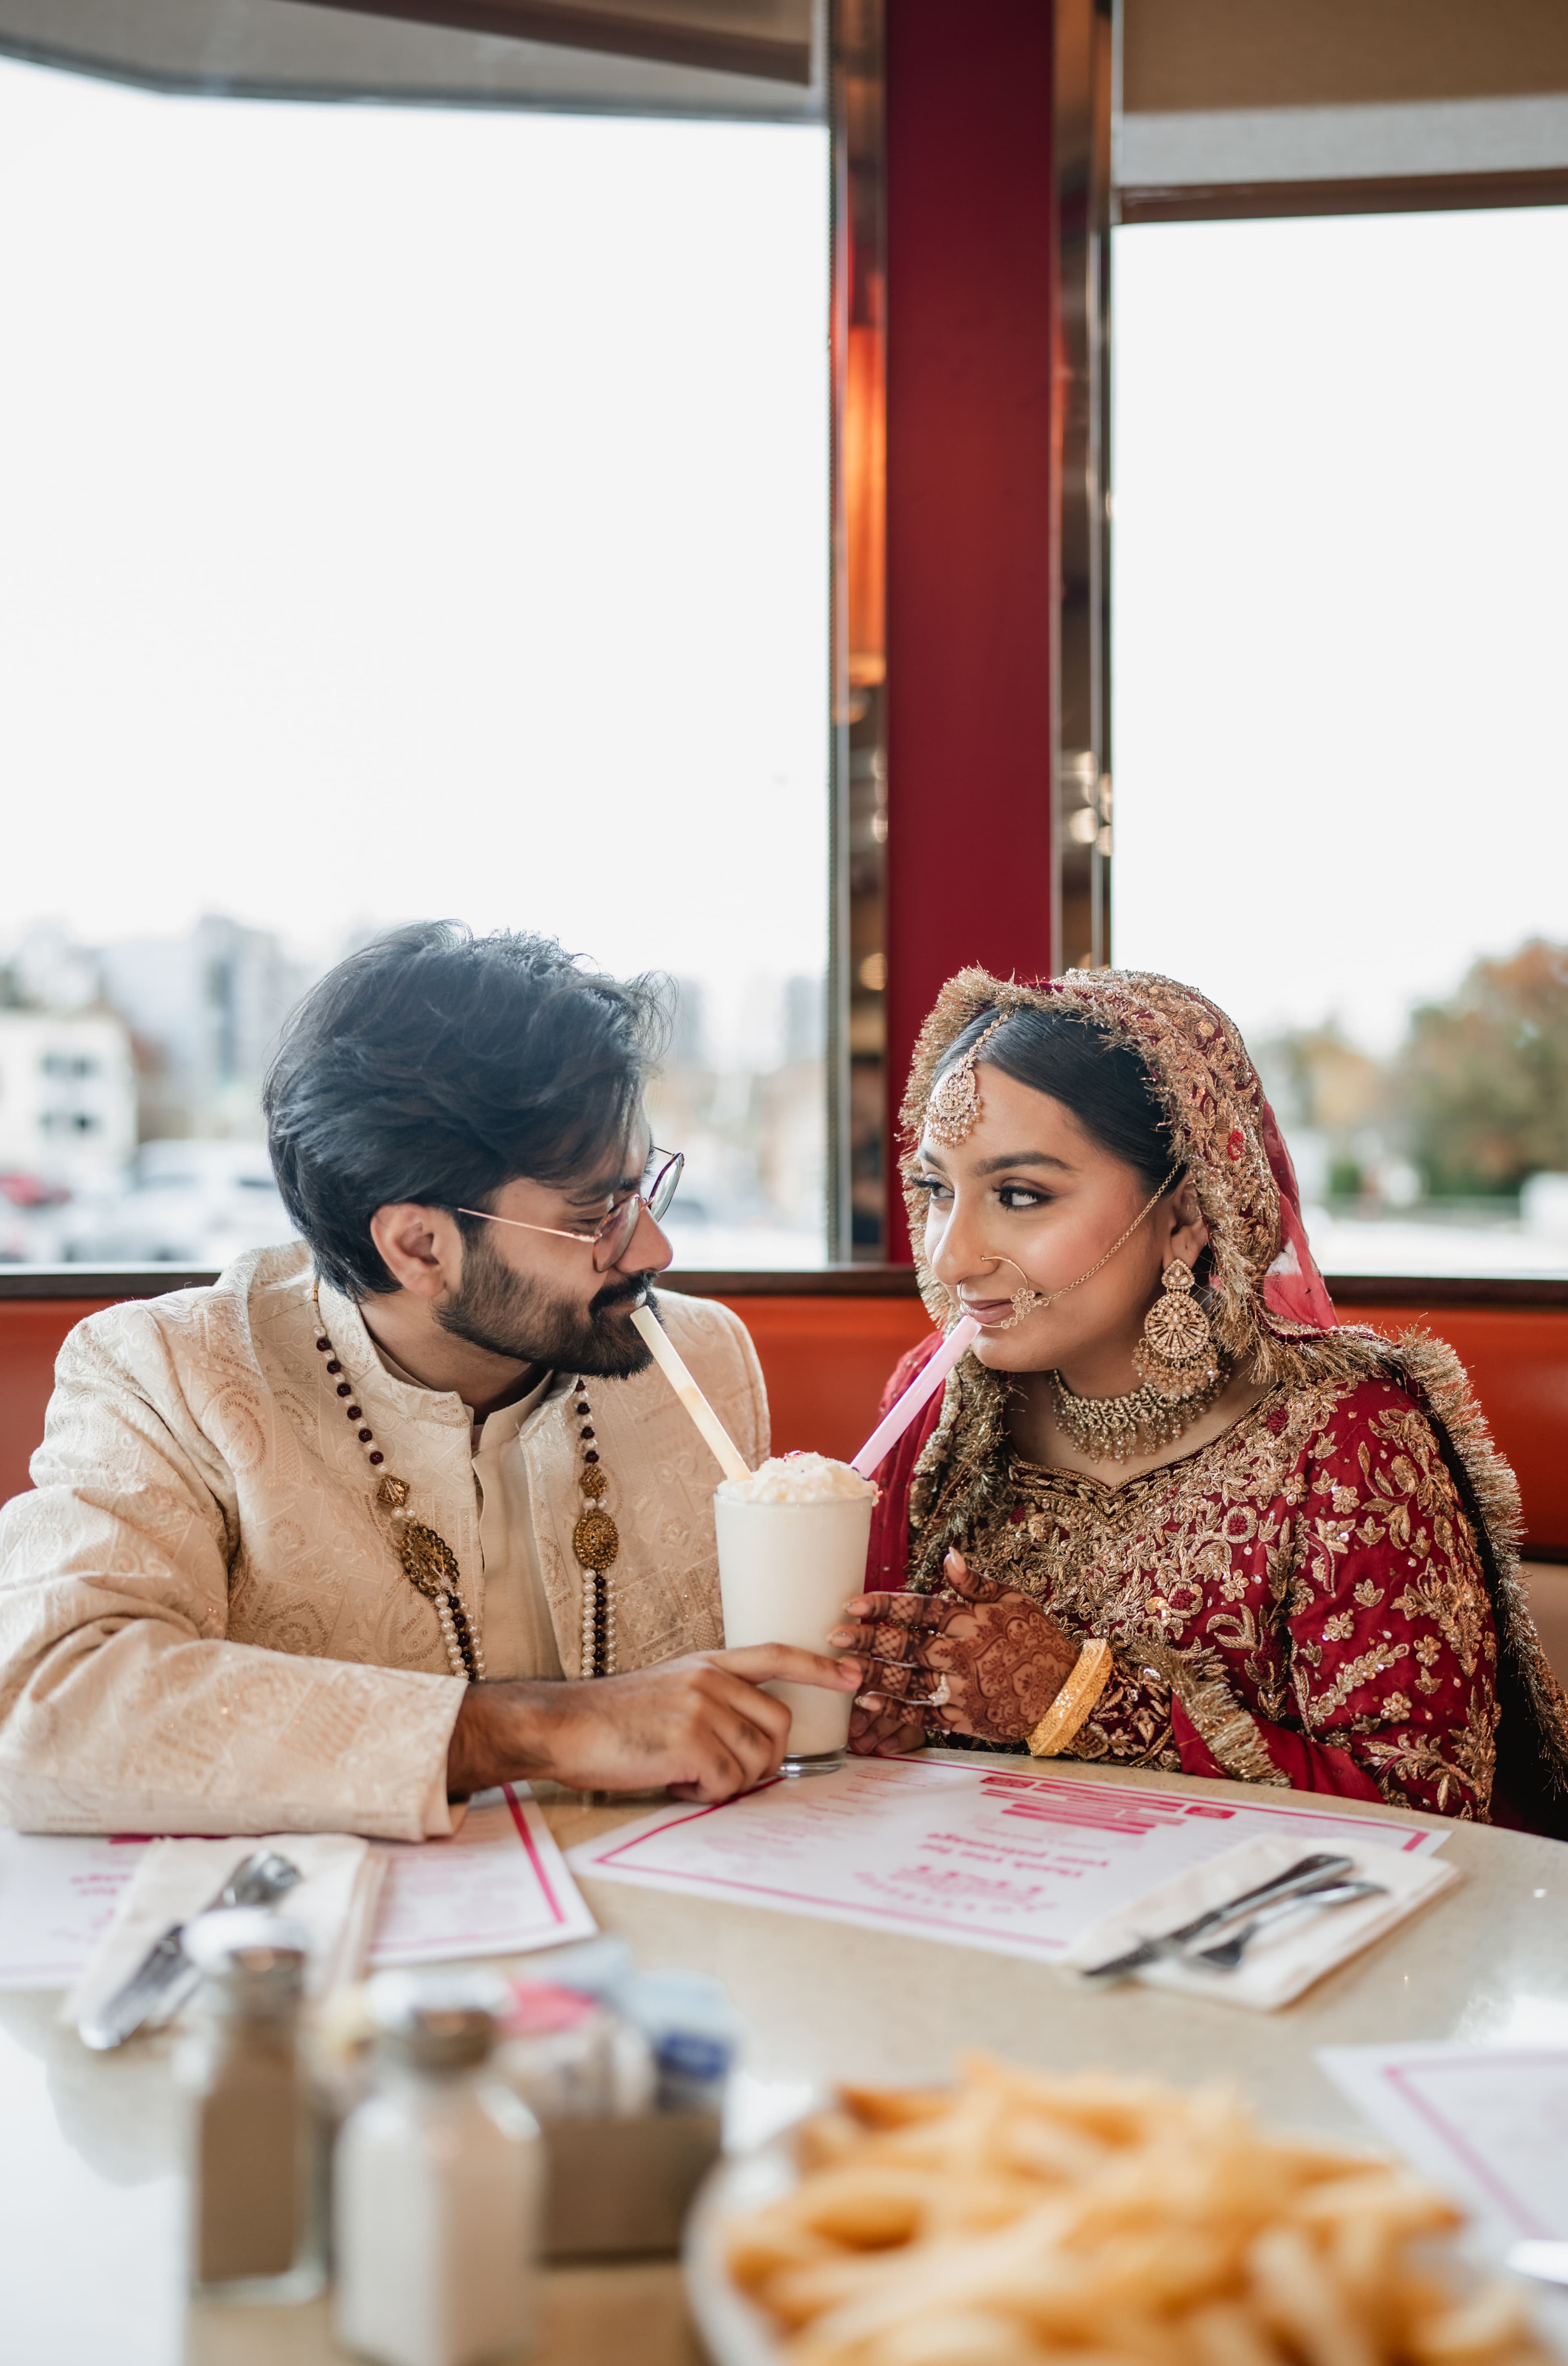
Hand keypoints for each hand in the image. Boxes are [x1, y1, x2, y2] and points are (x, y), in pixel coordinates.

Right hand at [446, 1646, 859, 1803]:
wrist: (563, 1726)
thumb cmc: (611, 1720)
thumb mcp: (668, 1690)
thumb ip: (711, 1702)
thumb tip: (750, 1742)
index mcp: (707, 1663)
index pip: (775, 1655)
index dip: (818, 1667)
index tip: (852, 1676)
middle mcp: (710, 1680)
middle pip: (777, 1726)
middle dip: (763, 1760)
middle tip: (721, 1773)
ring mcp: (701, 1708)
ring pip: (754, 1762)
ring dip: (727, 1782)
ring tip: (685, 1774)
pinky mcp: (689, 1741)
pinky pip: (727, 1784)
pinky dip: (704, 1794)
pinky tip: (673, 1782)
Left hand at [833, 1549, 1080, 1747]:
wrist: (1067, 1693)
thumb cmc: (1039, 1641)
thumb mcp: (1014, 1601)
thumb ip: (976, 1583)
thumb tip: (948, 1556)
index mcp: (971, 1621)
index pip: (919, 1608)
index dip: (883, 1605)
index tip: (852, 1604)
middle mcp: (962, 1654)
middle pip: (905, 1645)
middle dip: (866, 1640)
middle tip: (833, 1635)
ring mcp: (962, 1688)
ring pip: (906, 1680)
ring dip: (871, 1674)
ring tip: (840, 1667)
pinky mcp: (964, 1717)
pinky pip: (921, 1713)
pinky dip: (892, 1709)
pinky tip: (866, 1701)